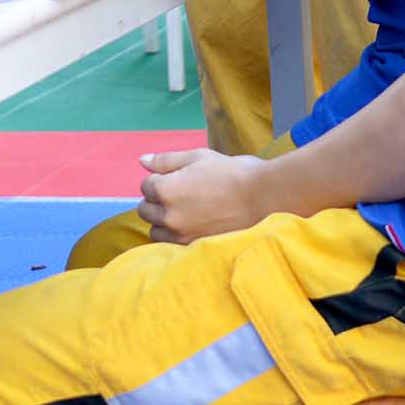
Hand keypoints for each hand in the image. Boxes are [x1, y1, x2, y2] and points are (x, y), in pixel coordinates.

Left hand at [139, 147, 269, 244]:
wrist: (263, 197)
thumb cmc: (231, 172)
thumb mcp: (197, 157)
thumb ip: (166, 160)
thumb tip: (142, 161)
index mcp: (166, 189)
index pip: (146, 186)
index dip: (160, 178)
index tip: (179, 178)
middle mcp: (168, 215)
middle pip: (145, 209)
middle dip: (157, 200)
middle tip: (181, 193)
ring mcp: (180, 234)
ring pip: (155, 230)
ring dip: (162, 221)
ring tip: (185, 211)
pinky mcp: (193, 247)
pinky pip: (170, 244)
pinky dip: (175, 235)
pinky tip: (191, 225)